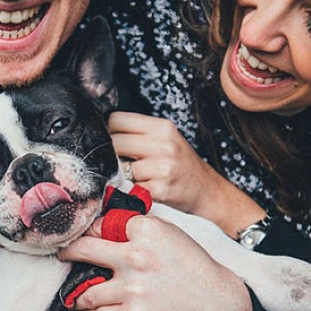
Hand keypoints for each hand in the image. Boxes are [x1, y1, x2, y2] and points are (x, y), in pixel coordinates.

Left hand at [58, 215, 254, 310]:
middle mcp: (136, 257)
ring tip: (86, 294)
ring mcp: (133, 289)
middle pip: (81, 251)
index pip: (98, 227)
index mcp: (144, 230)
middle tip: (63, 256)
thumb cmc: (190, 266)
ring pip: (88, 292)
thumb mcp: (167, 233)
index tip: (79, 239)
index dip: (88, 233)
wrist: (215, 303)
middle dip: (68, 254)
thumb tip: (99, 225)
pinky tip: (113, 308)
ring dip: (85, 294)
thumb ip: (134, 228)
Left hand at [109, 112, 265, 236]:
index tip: (112, 139)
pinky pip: (129, 187)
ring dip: (121, 174)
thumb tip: (103, 131)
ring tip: (137, 176)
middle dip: (111, 153)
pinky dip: (130, 189)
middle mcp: (163, 144)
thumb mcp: (166, 139)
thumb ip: (139, 132)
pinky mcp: (158, 189)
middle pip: (114, 142)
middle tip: (123, 161)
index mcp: (162, 127)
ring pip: (119, 166)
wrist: (207, 191)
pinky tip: (142, 188)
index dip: (109, 130)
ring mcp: (161, 168)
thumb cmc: (182, 165)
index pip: (117, 119)